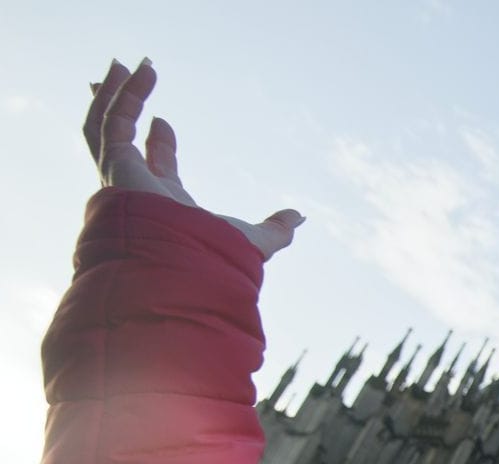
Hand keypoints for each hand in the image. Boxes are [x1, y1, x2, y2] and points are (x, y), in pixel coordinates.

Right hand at [85, 58, 302, 260]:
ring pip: (104, 126)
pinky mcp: (115, 165)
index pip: (157, 167)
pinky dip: (123, 93)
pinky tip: (142, 71)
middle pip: (118, 143)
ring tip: (121, 65)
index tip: (163, 122)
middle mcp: (138, 189)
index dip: (159, 144)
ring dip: (112, 94)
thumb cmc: (214, 261)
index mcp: (167, 204)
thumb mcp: (254, 242)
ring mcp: (122, 176)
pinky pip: (111, 121)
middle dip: (118, 113)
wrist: (182, 269)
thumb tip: (300, 218)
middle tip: (123, 85)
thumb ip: (275, 231)